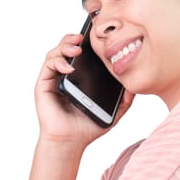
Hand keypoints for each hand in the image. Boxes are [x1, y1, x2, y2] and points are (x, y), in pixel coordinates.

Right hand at [34, 33, 134, 148]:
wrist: (71, 142)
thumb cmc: (88, 127)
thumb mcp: (114, 112)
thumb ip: (125, 99)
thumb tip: (135, 86)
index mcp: (79, 77)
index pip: (80, 52)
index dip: (85, 42)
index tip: (95, 37)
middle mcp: (64, 75)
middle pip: (65, 47)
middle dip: (72, 39)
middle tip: (82, 37)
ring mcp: (53, 79)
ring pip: (54, 53)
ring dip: (64, 47)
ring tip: (77, 50)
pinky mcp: (43, 85)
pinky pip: (48, 66)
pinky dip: (57, 62)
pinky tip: (68, 68)